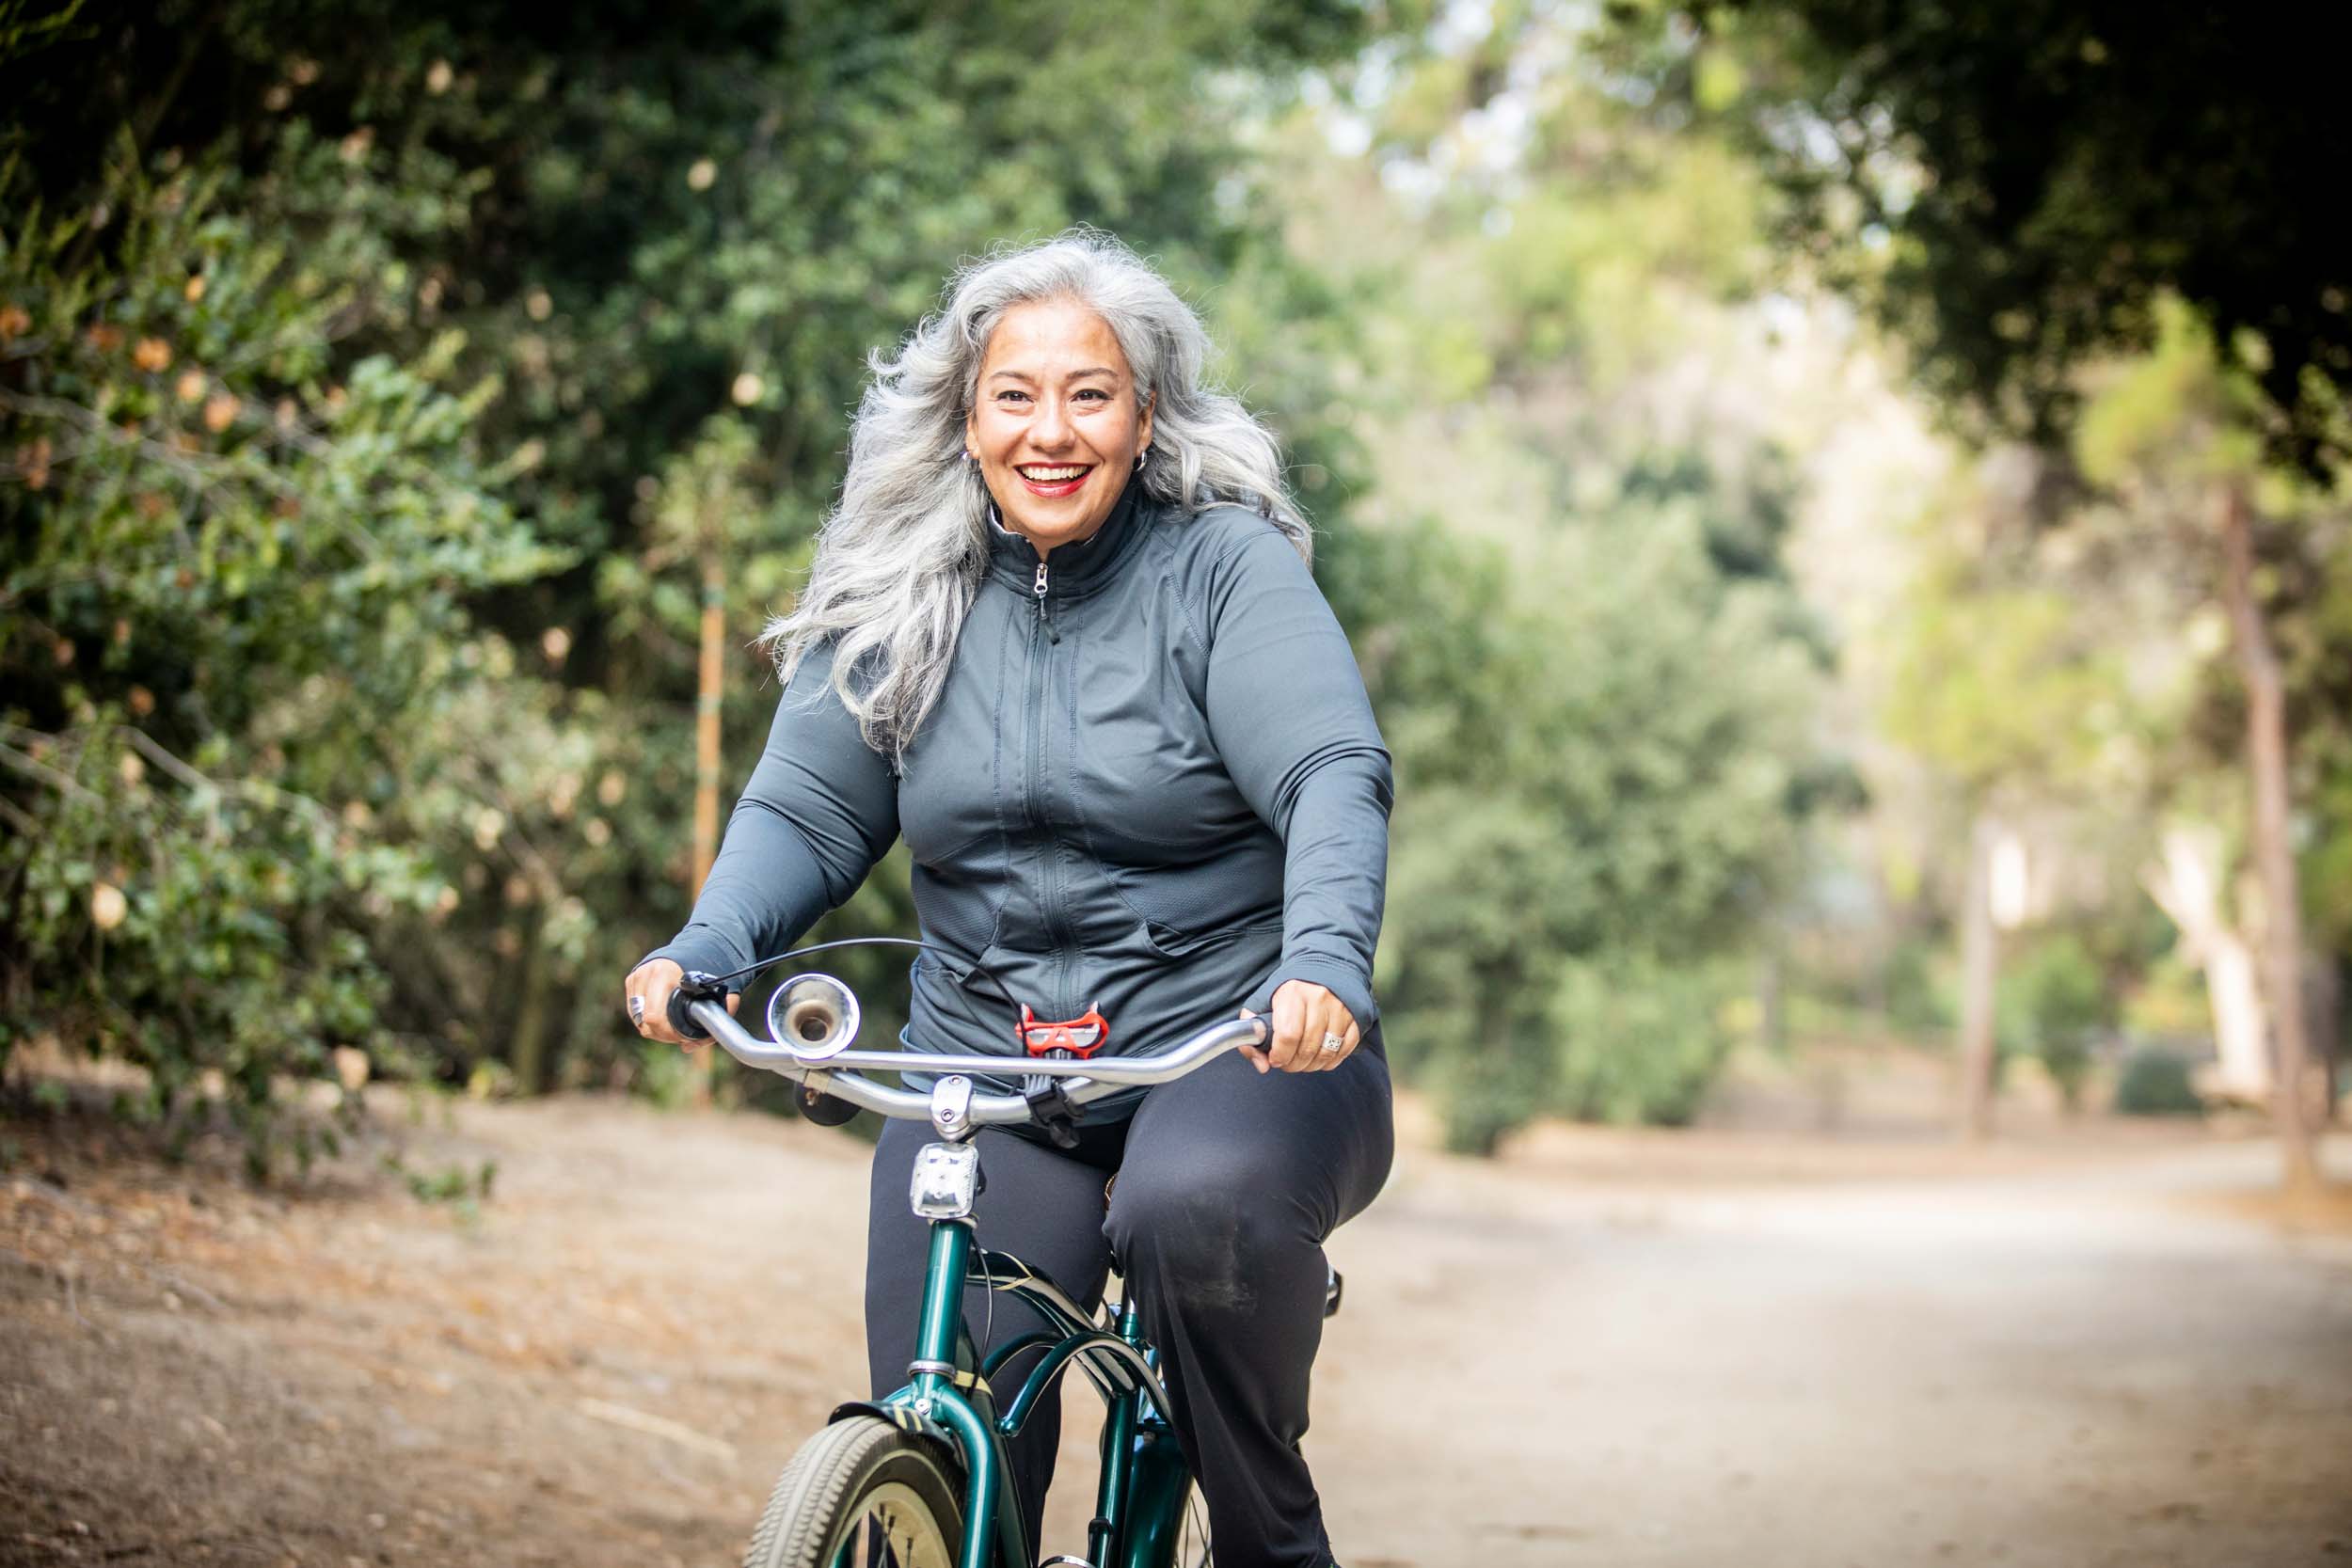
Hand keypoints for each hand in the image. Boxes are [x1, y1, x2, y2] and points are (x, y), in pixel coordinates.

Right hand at [623, 958, 738, 1048]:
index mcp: (663, 973)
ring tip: (673, 1026)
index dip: (668, 1034)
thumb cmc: (705, 973)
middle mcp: (645, 974)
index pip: (654, 1017)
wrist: (692, 951)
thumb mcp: (718, 992)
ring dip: (654, 1028)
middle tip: (680, 1035)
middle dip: (663, 1034)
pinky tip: (663, 1017)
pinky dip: (647, 1019)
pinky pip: (635, 1012)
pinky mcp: (632, 980)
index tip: (682, 1037)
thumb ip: (715, 1017)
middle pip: (645, 1022)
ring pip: (638, 1019)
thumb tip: (688, 1047)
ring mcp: (636, 977)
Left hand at [1237, 980, 1358, 1073]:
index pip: (1288, 1035)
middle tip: (1287, 1063)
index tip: (1275, 1059)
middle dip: (1293, 1064)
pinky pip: (1344, 1051)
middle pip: (1307, 1048)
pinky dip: (1330, 1062)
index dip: (1280, 1055)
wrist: (1324, 966)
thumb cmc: (1290, 990)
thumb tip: (1262, 1066)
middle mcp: (1319, 999)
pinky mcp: (1355, 1018)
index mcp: (1293, 993)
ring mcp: (1340, 1009)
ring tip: (1302, 1062)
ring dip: (1311, 1066)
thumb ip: (1252, 1034)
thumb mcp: (1262, 1002)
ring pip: (1326, 1053)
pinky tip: (1319, 1058)